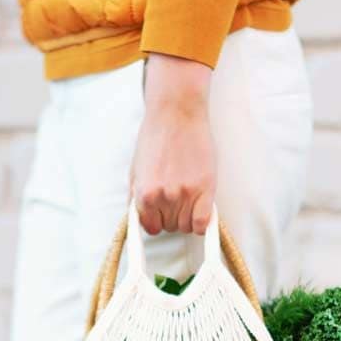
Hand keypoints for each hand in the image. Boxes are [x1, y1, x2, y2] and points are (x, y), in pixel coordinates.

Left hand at [130, 54, 215, 234]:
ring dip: (188, 217)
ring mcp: (185, 194)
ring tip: (187, 197)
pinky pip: (203, 223)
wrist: (176, 113)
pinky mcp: (205, 189)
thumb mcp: (136, 170)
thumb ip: (135, 198)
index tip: (161, 215)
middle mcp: (164, 197)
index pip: (150, 228)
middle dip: (172, 216)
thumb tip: (138, 221)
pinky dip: (202, 223)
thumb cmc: (155, 138)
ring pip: (186, 226)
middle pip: (170, 227)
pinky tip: (200, 210)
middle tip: (176, 198)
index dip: (157, 222)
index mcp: (144, 194)